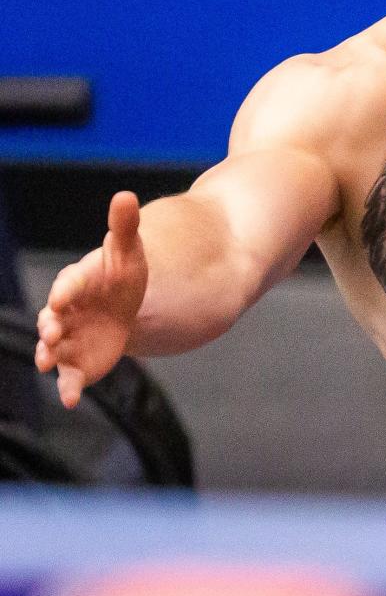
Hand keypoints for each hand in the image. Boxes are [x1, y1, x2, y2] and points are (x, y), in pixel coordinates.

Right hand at [35, 191, 147, 407]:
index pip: (68, 286)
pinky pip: (70, 378)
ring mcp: (69, 340)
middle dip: (50, 326)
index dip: (66, 291)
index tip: (63, 298)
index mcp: (76, 285)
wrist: (123, 307)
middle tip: (52, 332)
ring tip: (47, 362)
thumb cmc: (120, 275)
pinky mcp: (78, 363)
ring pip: (53, 350)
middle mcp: (64, 314)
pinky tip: (71, 400)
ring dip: (48, 355)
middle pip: (51, 320)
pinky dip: (68, 389)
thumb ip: (124, 227)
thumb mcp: (128, 251)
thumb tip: (125, 195)